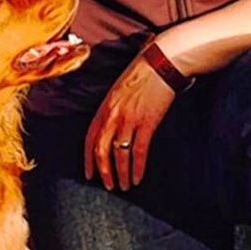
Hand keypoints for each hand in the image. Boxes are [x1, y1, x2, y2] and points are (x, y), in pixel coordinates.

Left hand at [84, 56, 176, 190]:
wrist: (162, 63)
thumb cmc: (143, 73)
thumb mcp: (119, 90)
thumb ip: (113, 108)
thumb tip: (112, 125)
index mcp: (104, 107)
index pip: (90, 138)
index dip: (88, 159)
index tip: (89, 174)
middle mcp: (113, 116)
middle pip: (102, 150)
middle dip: (104, 171)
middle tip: (108, 186)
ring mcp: (129, 120)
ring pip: (119, 154)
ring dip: (121, 174)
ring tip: (125, 186)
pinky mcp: (147, 123)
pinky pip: (139, 151)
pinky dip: (137, 167)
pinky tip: (138, 177)